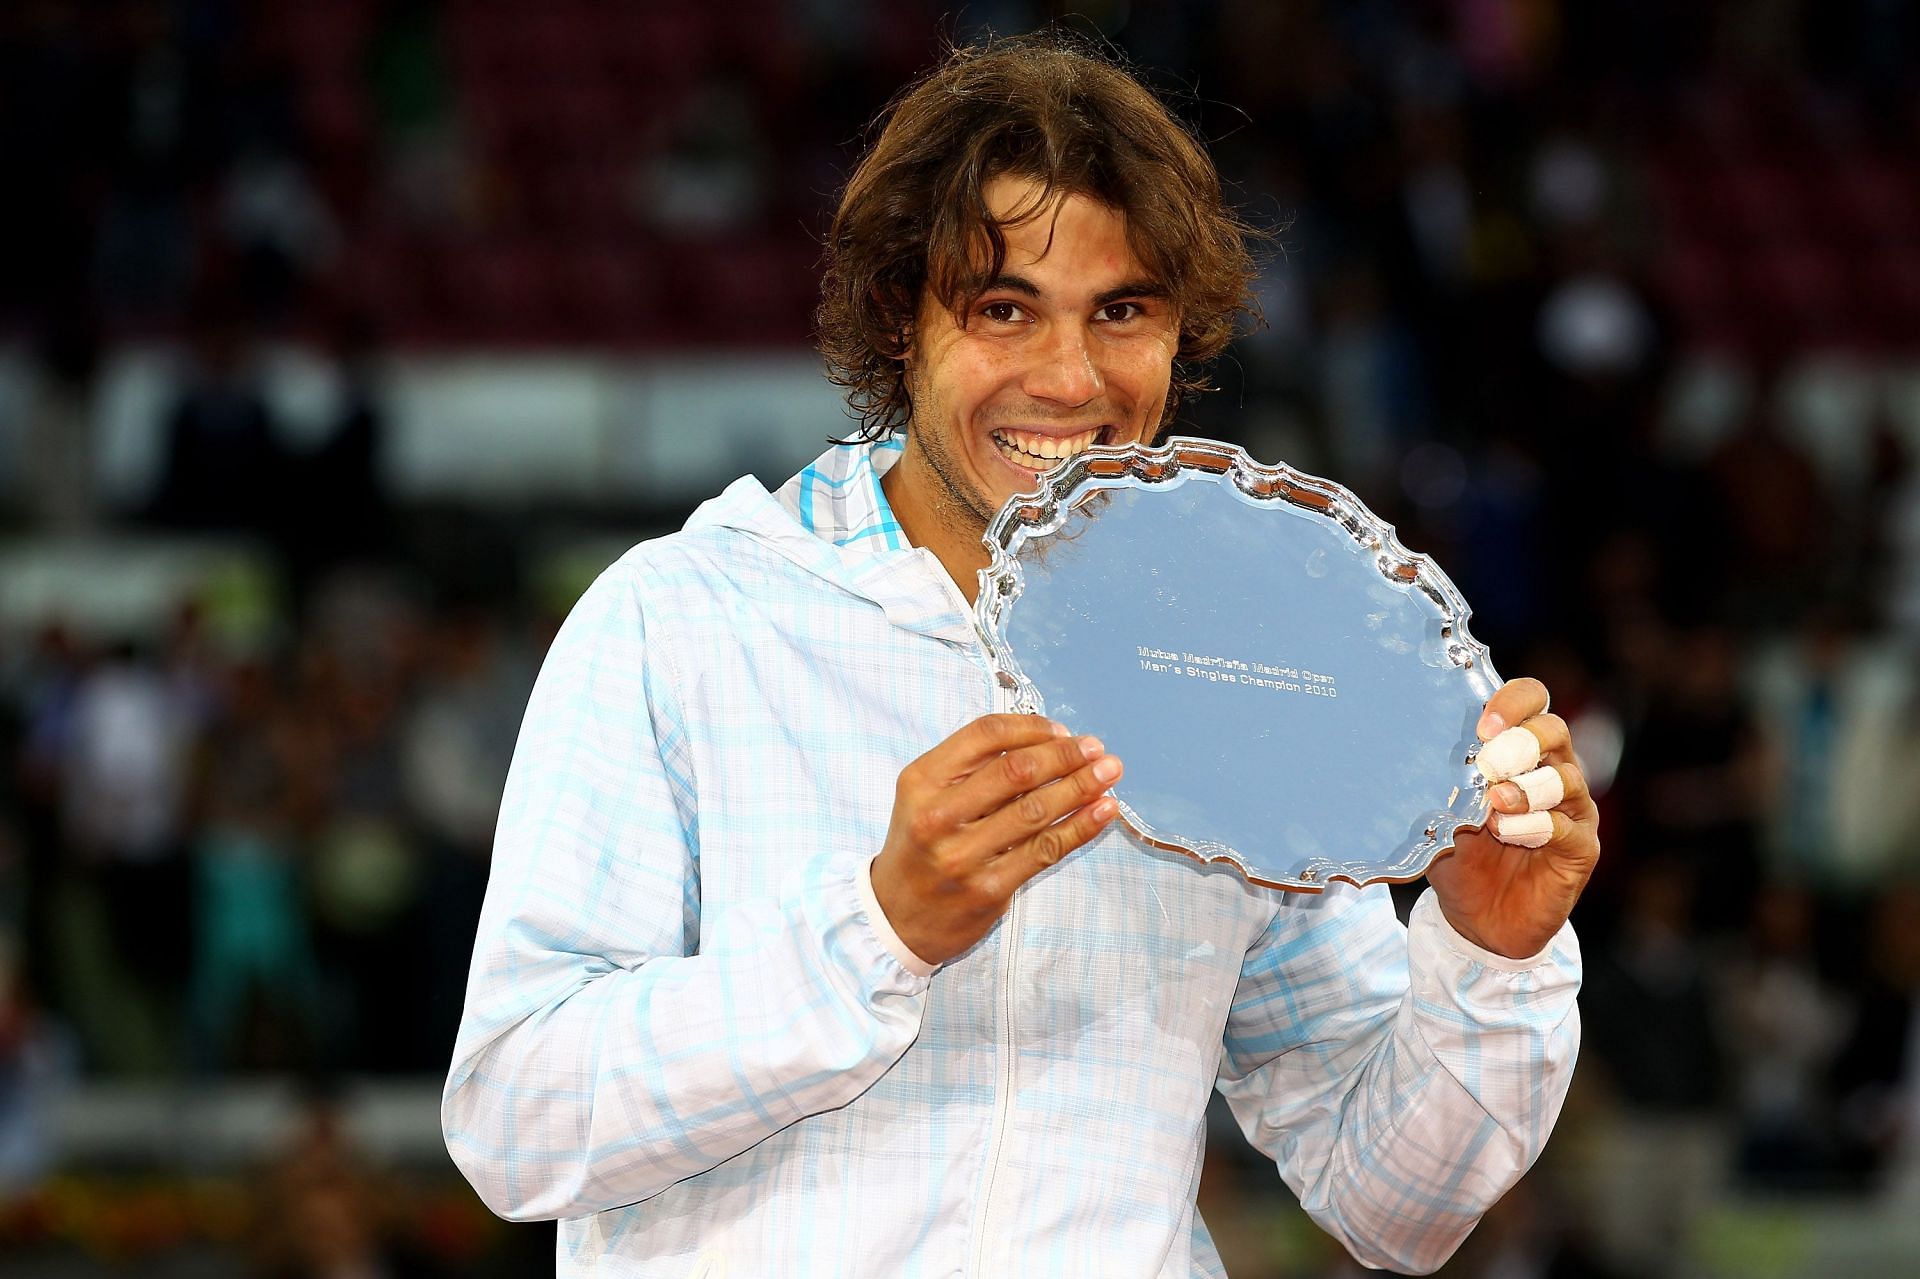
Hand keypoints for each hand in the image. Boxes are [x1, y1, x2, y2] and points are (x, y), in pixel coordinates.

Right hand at [870, 714, 1121, 965]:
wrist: (897, 916)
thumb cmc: (921, 845)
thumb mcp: (926, 794)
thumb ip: (973, 767)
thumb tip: (1046, 741)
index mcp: (922, 780)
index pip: (985, 736)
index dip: (1032, 727)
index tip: (1062, 730)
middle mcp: (938, 815)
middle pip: (1015, 771)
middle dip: (1065, 755)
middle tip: (1096, 749)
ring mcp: (963, 855)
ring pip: (1036, 810)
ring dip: (1081, 786)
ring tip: (1109, 773)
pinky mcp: (989, 889)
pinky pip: (1045, 850)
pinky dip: (1081, 827)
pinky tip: (1103, 811)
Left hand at [1426, 677, 1600, 959]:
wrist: (1478, 920)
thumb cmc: (1459, 856)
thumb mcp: (1438, 814)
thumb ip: (1440, 784)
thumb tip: (1417, 753)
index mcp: (1519, 750)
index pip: (1533, 700)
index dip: (1514, 700)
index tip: (1484, 724)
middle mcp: (1552, 770)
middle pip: (1554, 728)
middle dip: (1519, 741)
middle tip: (1486, 764)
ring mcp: (1571, 809)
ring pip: (1565, 777)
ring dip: (1524, 789)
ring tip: (1492, 807)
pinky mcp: (1582, 848)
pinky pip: (1569, 827)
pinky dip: (1536, 826)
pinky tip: (1508, 834)